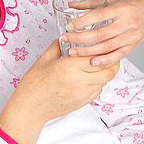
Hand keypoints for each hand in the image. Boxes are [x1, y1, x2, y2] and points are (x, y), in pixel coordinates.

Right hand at [0, 40, 118, 143]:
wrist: (31, 107)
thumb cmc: (35, 83)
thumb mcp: (45, 58)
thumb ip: (58, 45)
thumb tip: (67, 36)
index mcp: (70, 67)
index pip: (98, 57)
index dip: (105, 50)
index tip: (105, 44)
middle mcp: (80, 81)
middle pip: (108, 71)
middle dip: (112, 62)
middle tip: (109, 54)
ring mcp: (83, 93)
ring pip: (105, 81)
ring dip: (105, 72)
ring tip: (99, 64)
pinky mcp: (83, 102)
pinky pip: (98, 90)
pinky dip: (98, 82)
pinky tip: (90, 76)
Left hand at [61, 0, 143, 65]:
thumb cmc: (135, 2)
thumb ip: (91, 2)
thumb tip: (71, 4)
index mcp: (121, 9)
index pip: (98, 16)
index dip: (82, 22)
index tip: (69, 26)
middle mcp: (127, 23)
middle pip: (100, 34)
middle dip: (80, 38)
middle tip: (65, 39)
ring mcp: (131, 37)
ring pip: (106, 47)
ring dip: (87, 51)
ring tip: (73, 52)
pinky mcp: (133, 46)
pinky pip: (117, 56)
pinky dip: (105, 61)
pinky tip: (93, 62)